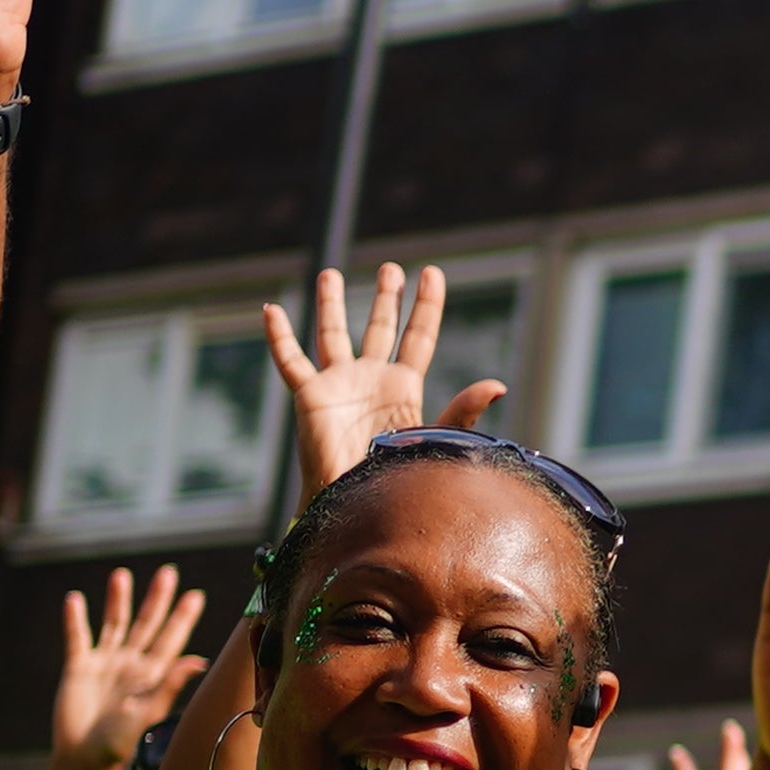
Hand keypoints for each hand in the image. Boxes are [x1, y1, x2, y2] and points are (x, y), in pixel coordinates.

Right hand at [46, 566, 210, 769]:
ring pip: (114, 624)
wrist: (84, 758)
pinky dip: (76, 619)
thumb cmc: (119, 743)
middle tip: (167, 572)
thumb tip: (199, 661)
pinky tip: (75, 600)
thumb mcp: (147, 712)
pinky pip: (77, 638)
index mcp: (152, 675)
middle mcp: (131, 665)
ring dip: (118, 601)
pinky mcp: (79, 668)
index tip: (195, 594)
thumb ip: (169, 684)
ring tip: (121, 575)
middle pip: (146, 624)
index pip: (171, 639)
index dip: (182, 617)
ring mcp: (105, 664)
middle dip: (156, 599)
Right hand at [259, 265, 510, 503]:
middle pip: (379, 328)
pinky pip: (290, 360)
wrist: (359, 501)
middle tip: (392, 269)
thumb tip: (498, 385)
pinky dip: (279, 336)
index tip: (432, 273)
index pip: (418, 336)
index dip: (425, 305)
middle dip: (385, 298)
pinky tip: (271, 311)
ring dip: (331, 304)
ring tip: (331, 273)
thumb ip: (462, 411)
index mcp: (404, 386)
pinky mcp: (310, 396)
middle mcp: (371, 379)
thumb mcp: (434, 438)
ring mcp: (339, 384)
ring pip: (332, 334)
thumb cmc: (398, 478)